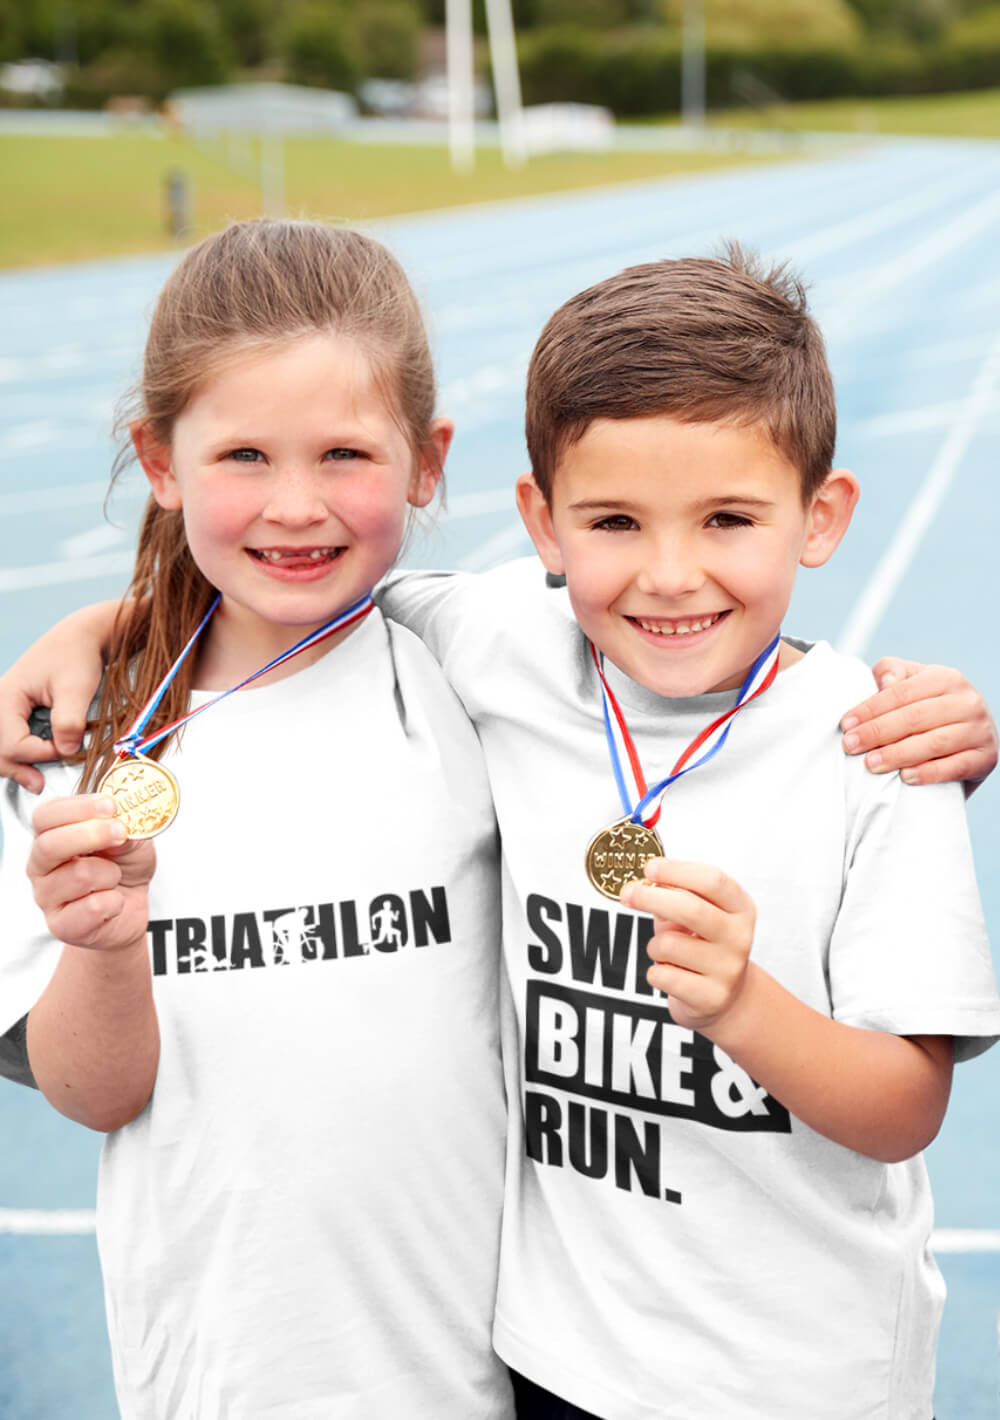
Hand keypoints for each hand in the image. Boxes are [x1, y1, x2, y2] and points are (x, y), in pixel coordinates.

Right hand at [0, 604, 112, 792]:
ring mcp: (5, 708)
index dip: (38, 753)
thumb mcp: (77, 687)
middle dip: (17, 768)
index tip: (66, 750)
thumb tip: (65, 751)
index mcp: (6, 696)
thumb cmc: (78, 656)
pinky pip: (9, 739)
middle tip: (39, 785)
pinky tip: (33, 765)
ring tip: (36, 781)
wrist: (81, 638)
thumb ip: (69, 720)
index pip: (11, 741)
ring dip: (15, 765)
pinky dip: (19, 754)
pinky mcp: (15, 712)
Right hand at [28, 795, 154, 952]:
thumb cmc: (123, 866)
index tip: (111, 805)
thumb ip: (123, 825)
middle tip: (120, 833)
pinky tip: (113, 901)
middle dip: (92, 835)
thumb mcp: (131, 837)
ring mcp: (46, 897)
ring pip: (79, 875)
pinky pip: (93, 907)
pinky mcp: (60, 925)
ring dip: (111, 873)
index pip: (46, 815)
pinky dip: (114, 902)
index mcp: (50, 835)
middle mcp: (40, 865)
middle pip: (50, 845)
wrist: (131, 907)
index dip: (78, 807)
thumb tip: (118, 822)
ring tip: (115, 877)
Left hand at [621, 859, 755, 1033]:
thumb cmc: (703, 946)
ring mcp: (728, 969)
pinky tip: (670, 973)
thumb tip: (646, 884)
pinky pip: (662, 975)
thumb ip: (676, 897)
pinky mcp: (711, 997)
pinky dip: (655, 972)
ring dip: (654, 946)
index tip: (650, 868)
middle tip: (628, 893)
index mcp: (740, 909)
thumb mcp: (697, 916)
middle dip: (652, 898)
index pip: (713, 881)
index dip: (678, 871)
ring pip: (669, 945)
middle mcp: (739, 937)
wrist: (726, 998)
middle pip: (691, 909)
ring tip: (665, 952)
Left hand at [840, 659, 997, 793]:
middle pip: (915, 717)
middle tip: (850, 745)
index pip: (901, 693)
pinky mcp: (985, 758)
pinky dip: (929, 773)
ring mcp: (979, 730)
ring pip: (934, 742)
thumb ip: (893, 672)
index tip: (846, 724)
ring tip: (870, 764)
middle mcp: (968, 701)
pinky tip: (905, 777)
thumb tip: (886, 682)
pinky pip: (955, 767)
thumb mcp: (912, 683)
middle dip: (877, 732)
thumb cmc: (929, 708)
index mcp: (947, 678)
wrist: (969, 738)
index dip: (870, 708)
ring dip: (898, 754)